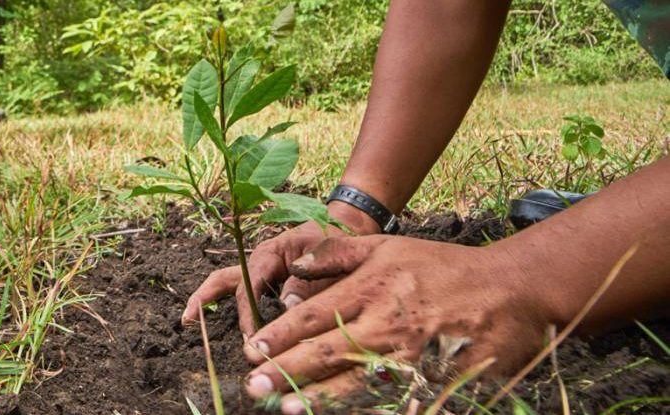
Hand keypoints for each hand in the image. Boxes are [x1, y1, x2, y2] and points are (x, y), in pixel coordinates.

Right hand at [181, 202, 379, 336]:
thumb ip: (308, 283)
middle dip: (206, 299)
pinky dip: (228, 305)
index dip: (248, 312)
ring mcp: (260, 269)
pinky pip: (242, 291)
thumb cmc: (335, 240)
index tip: (251, 337)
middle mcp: (259, 261)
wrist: (343, 226)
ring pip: (226, 283)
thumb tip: (287, 309)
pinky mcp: (266, 279)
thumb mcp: (326, 258)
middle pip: (225, 279)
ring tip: (188, 321)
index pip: (250, 285)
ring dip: (208, 299)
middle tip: (188, 322)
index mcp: (270, 253)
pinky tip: (220, 324)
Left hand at [241, 235, 555, 413]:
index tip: (254, 349)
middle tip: (253, 386)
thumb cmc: (444, 267)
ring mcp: (410, 354)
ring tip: (284, 407)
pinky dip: (364, 407)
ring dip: (317, 397)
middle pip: (326, 350)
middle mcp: (386, 322)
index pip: (315, 314)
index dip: (280, 334)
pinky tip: (341, 414)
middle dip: (286, 370)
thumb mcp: (389, 246)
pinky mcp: (433, 378)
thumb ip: (339, 252)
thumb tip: (295, 266)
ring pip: (353, 381)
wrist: (510, 290)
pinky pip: (392, 398)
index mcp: (372, 287)